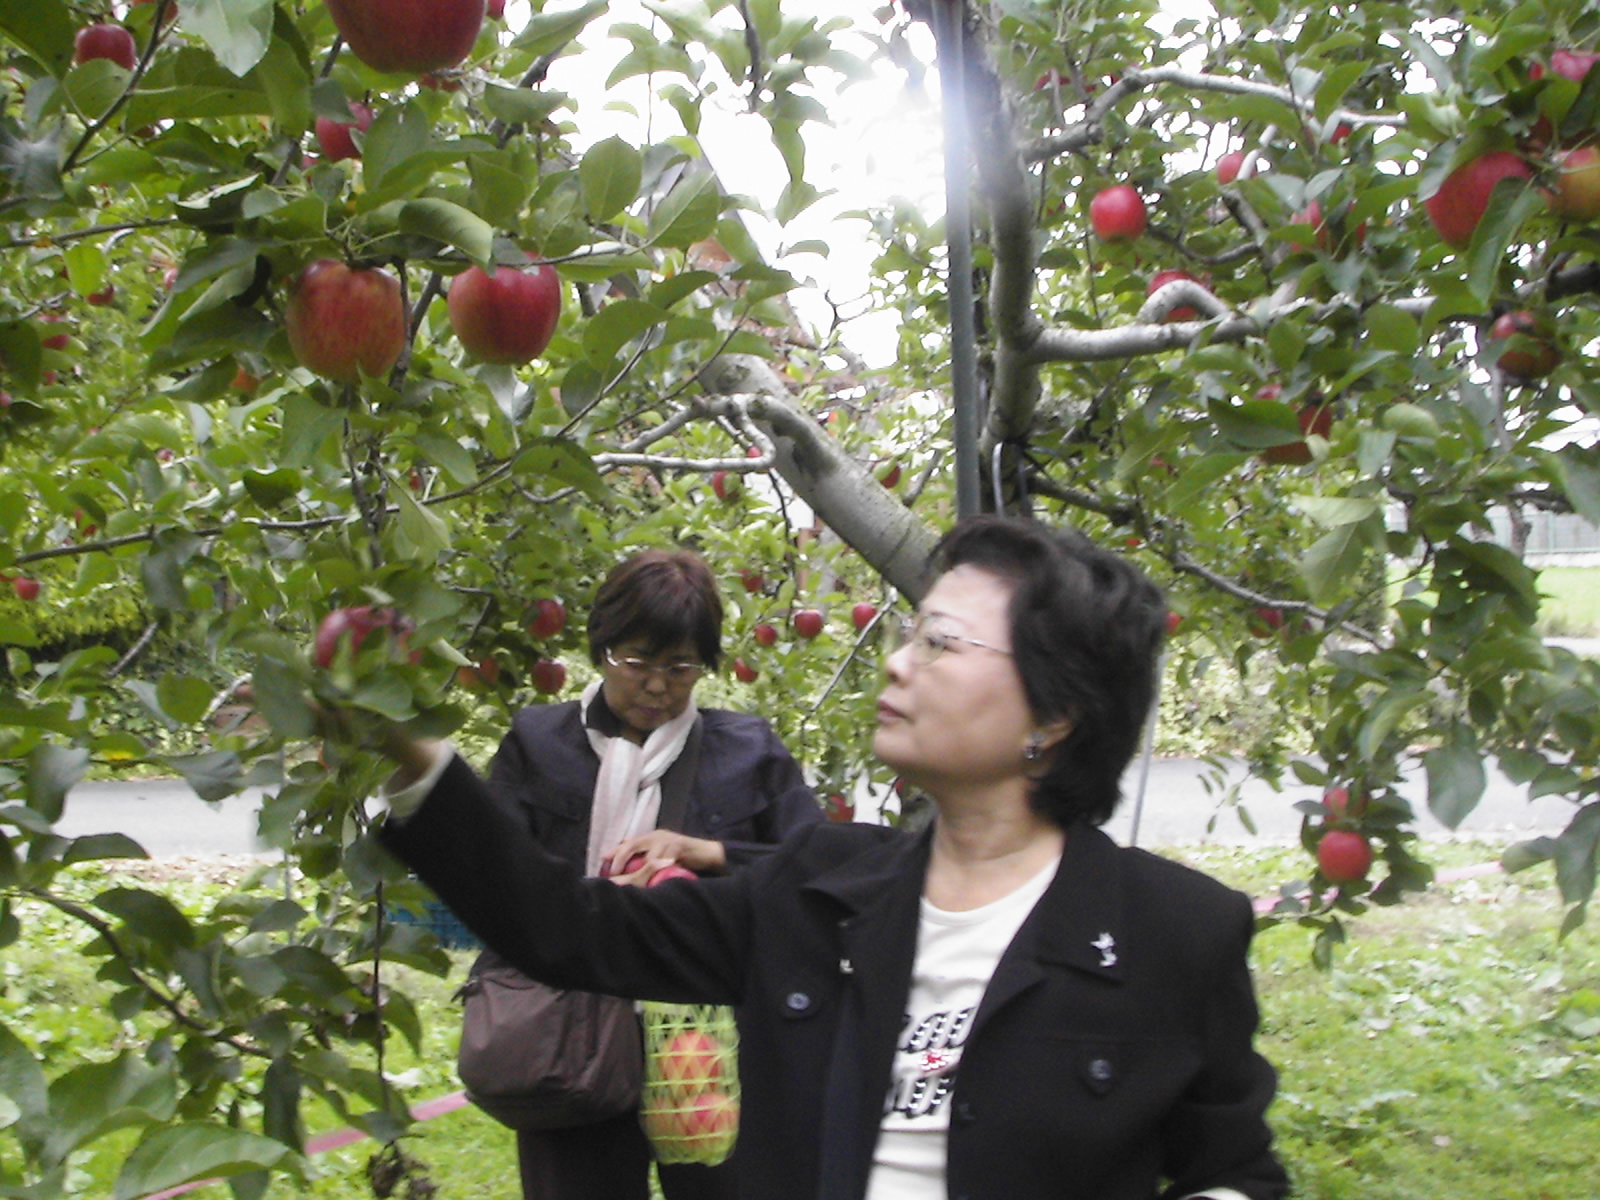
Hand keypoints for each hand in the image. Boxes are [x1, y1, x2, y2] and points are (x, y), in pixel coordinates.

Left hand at [602, 829, 727, 879]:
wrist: (707, 853)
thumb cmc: (683, 857)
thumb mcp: (663, 855)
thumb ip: (648, 859)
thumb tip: (629, 869)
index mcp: (651, 837)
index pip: (628, 842)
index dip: (615, 851)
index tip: (603, 860)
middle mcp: (657, 836)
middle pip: (632, 844)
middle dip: (620, 858)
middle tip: (614, 873)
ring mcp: (668, 840)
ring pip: (648, 857)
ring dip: (640, 871)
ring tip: (632, 882)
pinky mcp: (679, 847)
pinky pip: (665, 860)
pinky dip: (659, 870)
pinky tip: (655, 876)